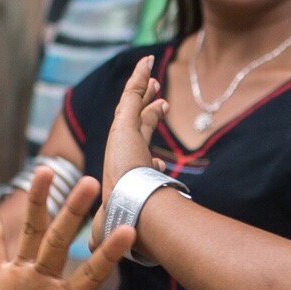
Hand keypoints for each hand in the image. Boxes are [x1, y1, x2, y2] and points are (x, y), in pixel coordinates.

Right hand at [0, 178, 121, 289]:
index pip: (93, 272)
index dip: (109, 251)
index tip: (129, 228)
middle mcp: (49, 281)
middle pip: (61, 240)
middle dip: (73, 211)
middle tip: (90, 181)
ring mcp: (23, 277)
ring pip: (30, 234)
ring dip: (37, 203)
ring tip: (44, 171)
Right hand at [100, 55, 166, 214]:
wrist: (129, 207)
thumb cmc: (138, 214)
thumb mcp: (152, 211)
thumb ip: (160, 215)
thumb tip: (168, 228)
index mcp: (128, 165)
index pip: (140, 141)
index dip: (149, 129)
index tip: (160, 117)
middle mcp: (123, 149)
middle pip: (136, 120)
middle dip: (145, 105)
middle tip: (157, 90)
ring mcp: (122, 135)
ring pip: (133, 105)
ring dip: (142, 89)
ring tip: (154, 78)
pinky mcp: (123, 123)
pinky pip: (132, 93)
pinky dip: (139, 76)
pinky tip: (148, 61)